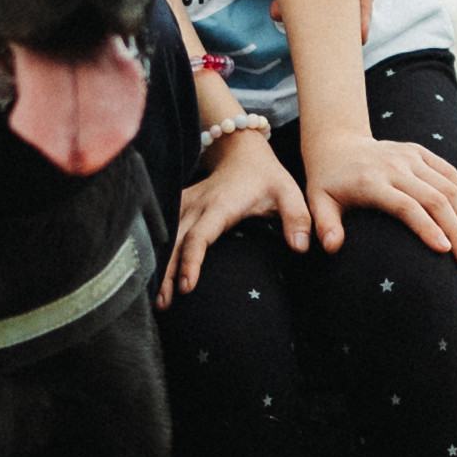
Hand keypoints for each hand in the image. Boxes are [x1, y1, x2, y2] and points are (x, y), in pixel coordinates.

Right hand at [163, 121, 315, 299]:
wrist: (241, 151)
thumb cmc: (266, 176)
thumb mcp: (288, 192)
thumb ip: (298, 217)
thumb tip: (302, 247)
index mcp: (220, 205)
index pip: (200, 236)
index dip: (191, 261)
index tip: (187, 287)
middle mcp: (197, 206)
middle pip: (175, 242)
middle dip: (167, 273)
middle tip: (163, 305)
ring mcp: (185, 205)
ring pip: (166, 237)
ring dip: (159, 266)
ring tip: (157, 299)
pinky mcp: (180, 206)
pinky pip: (165, 231)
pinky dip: (158, 252)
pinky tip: (155, 275)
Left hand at [304, 129, 456, 262]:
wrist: (336, 144)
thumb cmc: (327, 182)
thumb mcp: (318, 202)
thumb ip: (324, 225)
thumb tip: (331, 248)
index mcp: (371, 181)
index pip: (406, 206)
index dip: (427, 228)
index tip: (445, 251)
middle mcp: (395, 166)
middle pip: (435, 198)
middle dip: (455, 230)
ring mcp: (409, 156)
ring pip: (448, 186)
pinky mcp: (419, 151)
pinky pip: (449, 172)